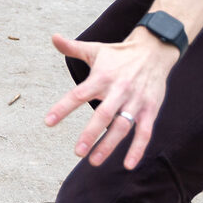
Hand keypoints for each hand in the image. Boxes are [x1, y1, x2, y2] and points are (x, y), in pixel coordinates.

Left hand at [44, 31, 178, 168]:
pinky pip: (145, 132)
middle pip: (103, 115)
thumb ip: (72, 48)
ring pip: (122, 127)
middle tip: (77, 151)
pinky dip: (138, 149)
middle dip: (90, 134)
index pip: (78, 94)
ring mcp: (135, 101)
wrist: (155, 49)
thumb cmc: (119, 54)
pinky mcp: (150, 109)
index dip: (63, 108)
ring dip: (109, 145)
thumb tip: (53, 37)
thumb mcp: (95, 49)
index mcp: (102, 77)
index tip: (48, 122)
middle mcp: (119, 90)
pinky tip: (129, 165)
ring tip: (93, 161)